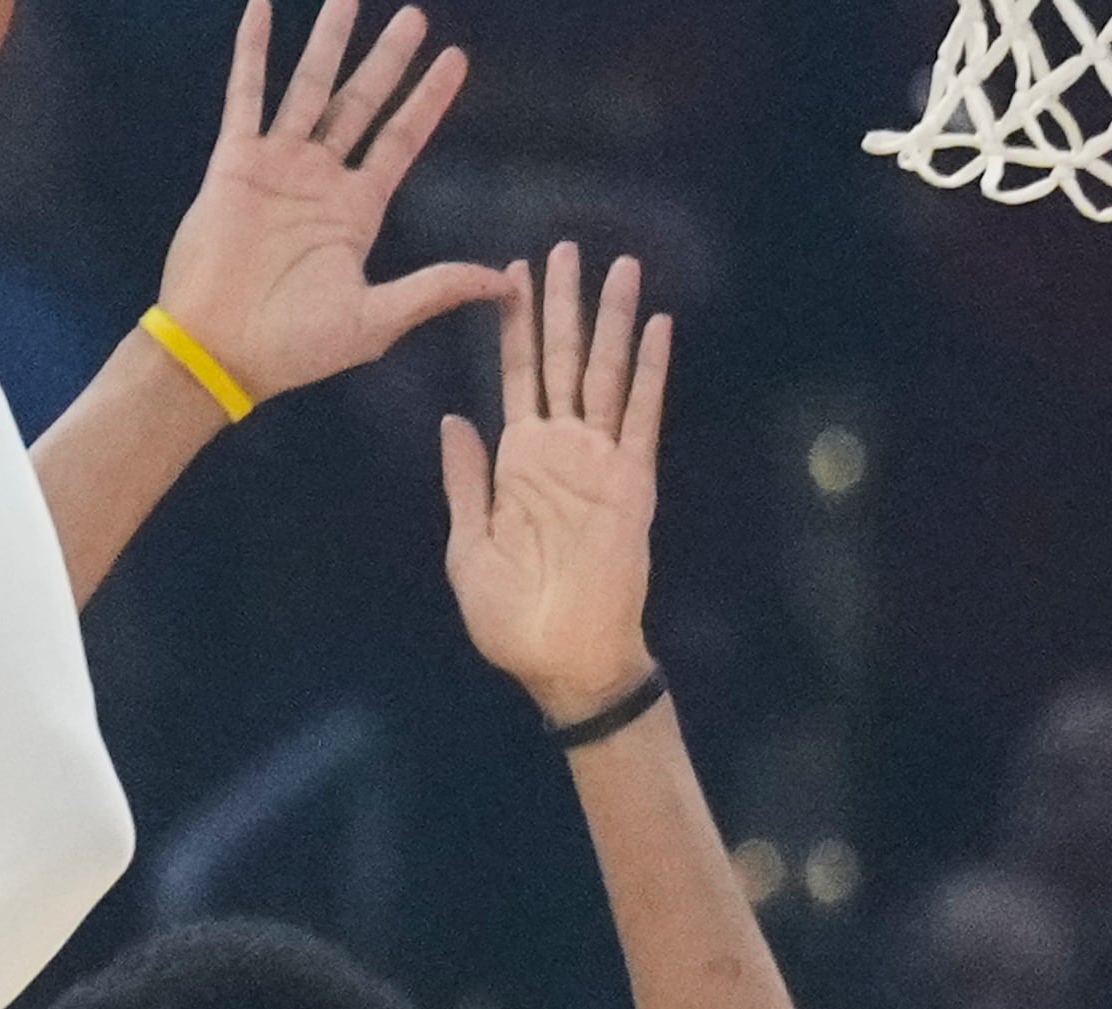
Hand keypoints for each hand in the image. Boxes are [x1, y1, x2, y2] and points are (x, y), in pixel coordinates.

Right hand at [152, 0, 498, 405]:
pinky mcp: (235, 165)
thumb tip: (507, 284)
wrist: (218, 353)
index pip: (402, 138)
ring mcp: (277, 166)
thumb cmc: (294, 347)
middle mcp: (321, 179)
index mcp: (358, 210)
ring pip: (308, 86)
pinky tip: (261, 10)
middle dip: (388, 59)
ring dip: (327, 41)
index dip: (429, 99)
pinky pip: (245, 97)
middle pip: (362, 101)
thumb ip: (437, 289)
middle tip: (415, 16)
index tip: (456, 60)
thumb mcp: (377, 321)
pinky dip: (253, 53)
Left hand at [440, 244, 669, 724]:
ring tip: (620, 267)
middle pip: (564, 359)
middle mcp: (561, 451)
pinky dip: (651, 372)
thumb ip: (465, 481)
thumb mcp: (468, 545)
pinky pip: (642, 416)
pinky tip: (657, 328)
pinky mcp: (632, 482)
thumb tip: (453, 420)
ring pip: (607, 374)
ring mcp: (600, 462)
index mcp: (518, 463)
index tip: (509, 277)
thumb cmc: (510, 615)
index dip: (513, 327)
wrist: (560, 659)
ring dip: (613, 321)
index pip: (517, 378)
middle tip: (565, 246)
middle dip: (563, 304)